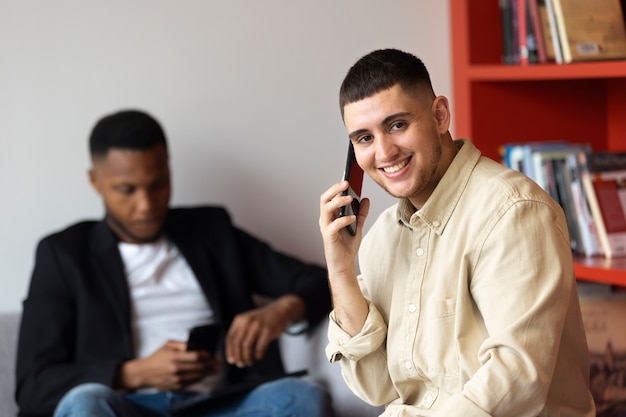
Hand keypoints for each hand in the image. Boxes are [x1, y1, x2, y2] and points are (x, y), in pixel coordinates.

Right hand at [116, 340, 220, 390]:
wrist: (144, 373)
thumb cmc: (157, 357)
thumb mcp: (167, 344)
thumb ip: (182, 344)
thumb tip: (196, 345)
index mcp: (174, 357)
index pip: (196, 357)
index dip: (206, 355)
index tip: (211, 353)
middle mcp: (176, 369)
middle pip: (199, 367)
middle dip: (211, 364)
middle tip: (218, 361)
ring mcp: (177, 379)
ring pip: (198, 376)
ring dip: (209, 372)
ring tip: (216, 368)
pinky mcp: (177, 386)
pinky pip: (192, 382)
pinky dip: (201, 378)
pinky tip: (206, 374)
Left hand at [225, 295, 303, 367]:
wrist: (280, 310)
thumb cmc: (263, 319)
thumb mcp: (248, 321)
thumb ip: (240, 333)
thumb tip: (233, 353)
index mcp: (240, 320)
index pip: (230, 338)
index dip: (229, 352)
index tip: (231, 360)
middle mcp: (247, 321)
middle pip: (237, 343)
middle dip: (238, 357)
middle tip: (241, 364)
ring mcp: (258, 325)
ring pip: (246, 346)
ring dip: (247, 358)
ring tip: (249, 362)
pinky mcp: (268, 330)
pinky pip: (259, 347)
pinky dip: (258, 355)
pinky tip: (258, 356)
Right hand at [319, 180, 370, 335]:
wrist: (344, 265)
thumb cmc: (347, 246)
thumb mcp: (357, 226)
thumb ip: (361, 213)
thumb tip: (365, 198)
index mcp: (330, 215)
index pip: (330, 196)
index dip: (336, 186)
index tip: (347, 177)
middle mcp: (325, 219)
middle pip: (325, 199)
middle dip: (335, 189)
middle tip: (347, 183)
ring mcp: (325, 228)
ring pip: (326, 209)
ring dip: (338, 202)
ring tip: (350, 198)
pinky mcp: (328, 237)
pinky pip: (333, 225)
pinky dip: (342, 220)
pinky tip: (352, 217)